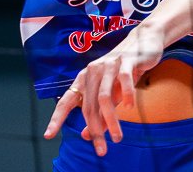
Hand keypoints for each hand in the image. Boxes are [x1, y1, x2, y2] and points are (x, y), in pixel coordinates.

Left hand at [43, 23, 165, 153]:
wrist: (144, 41)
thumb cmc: (124, 71)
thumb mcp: (112, 94)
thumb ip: (99, 113)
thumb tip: (86, 136)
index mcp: (84, 79)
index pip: (66, 102)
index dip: (56, 118)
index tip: (48, 135)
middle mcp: (92, 71)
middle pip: (89, 106)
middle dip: (95, 130)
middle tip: (102, 150)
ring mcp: (109, 65)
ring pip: (105, 98)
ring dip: (111, 120)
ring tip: (118, 137)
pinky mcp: (126, 60)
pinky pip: (124, 81)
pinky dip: (127, 95)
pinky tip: (129, 107)